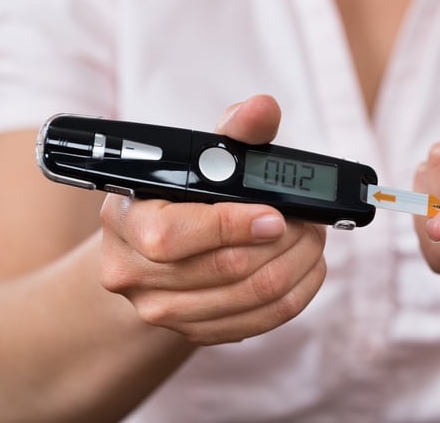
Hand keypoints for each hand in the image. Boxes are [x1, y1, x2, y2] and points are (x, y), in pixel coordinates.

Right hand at [99, 96, 326, 344]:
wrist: (154, 250)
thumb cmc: (182, 195)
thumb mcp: (200, 156)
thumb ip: (235, 133)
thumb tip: (263, 108)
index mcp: (126, 218)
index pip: (174, 235)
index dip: (233, 225)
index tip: (278, 215)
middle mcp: (133, 272)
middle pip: (225, 269)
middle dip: (284, 242)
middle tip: (312, 222)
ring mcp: (160, 310)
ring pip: (249, 299)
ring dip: (297, 267)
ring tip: (313, 240)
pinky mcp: (192, 332)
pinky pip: (258, 323)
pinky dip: (295, 295)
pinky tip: (306, 270)